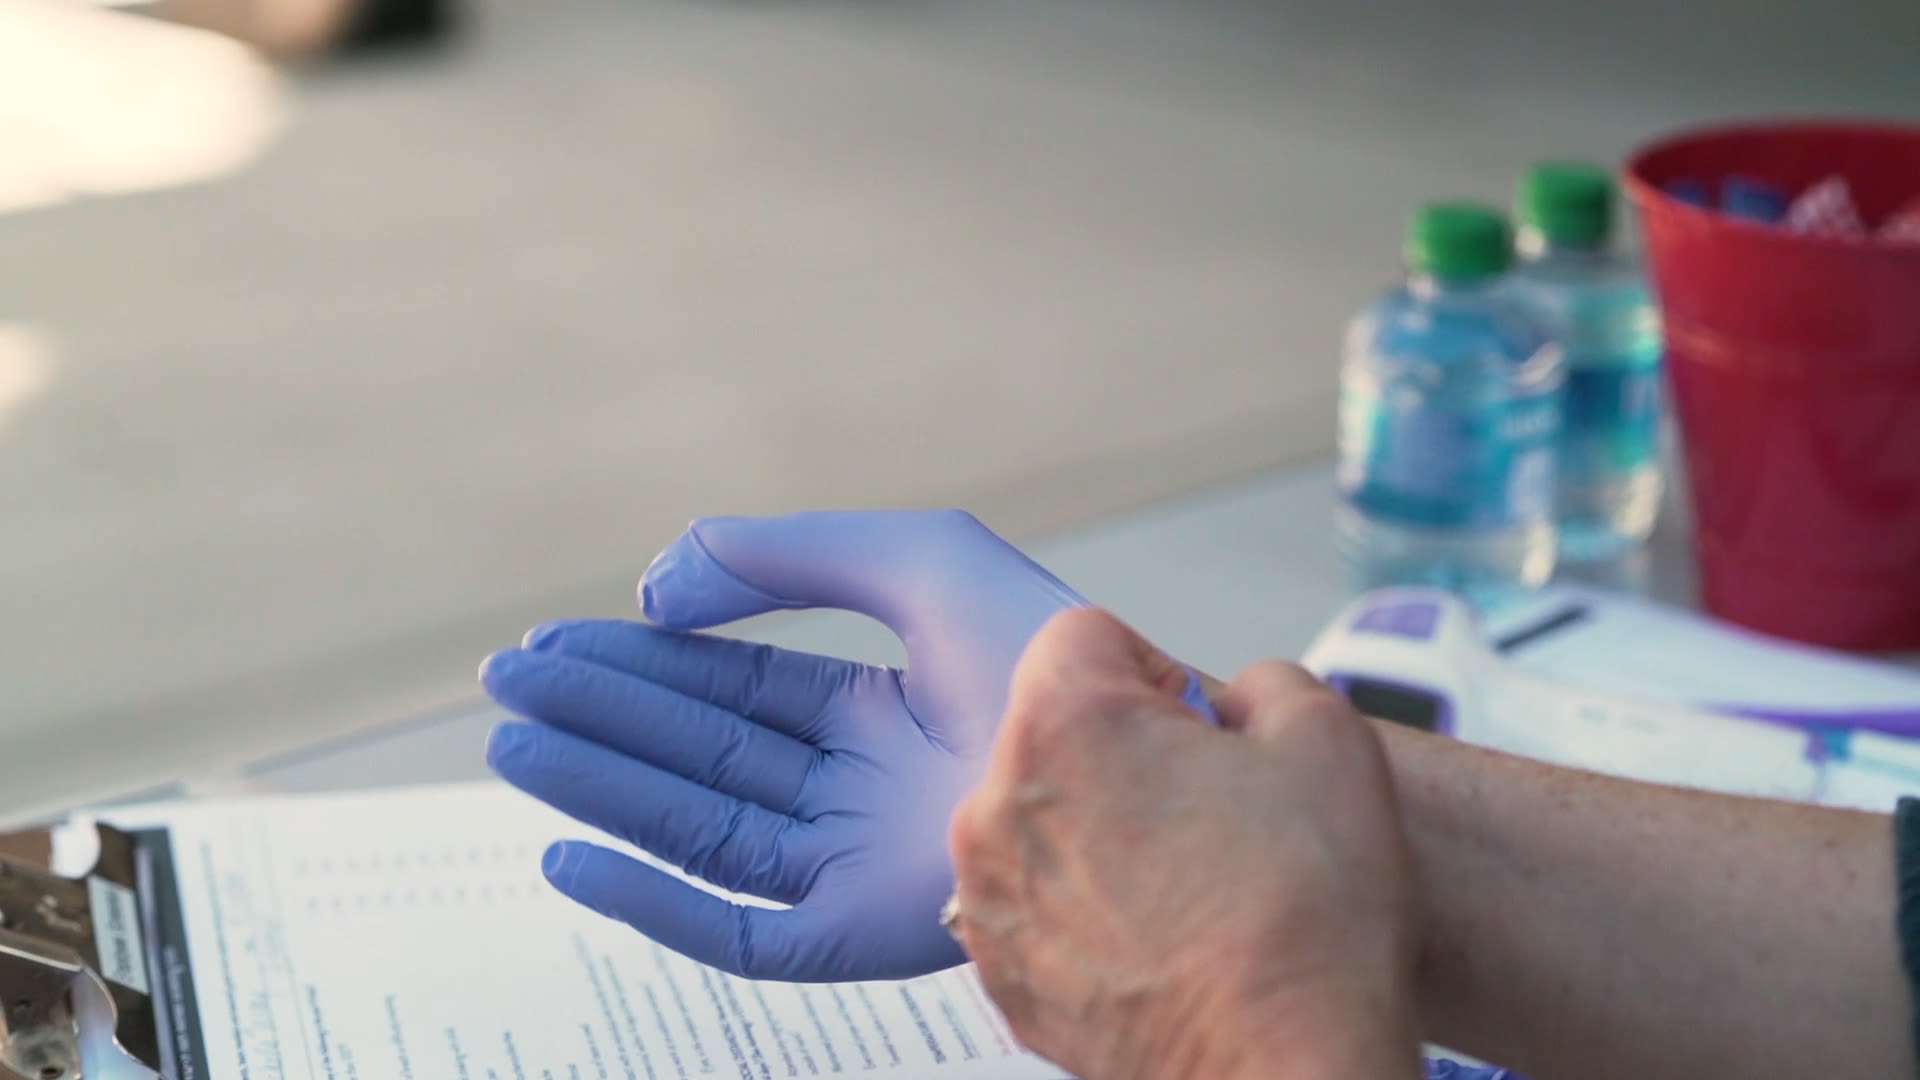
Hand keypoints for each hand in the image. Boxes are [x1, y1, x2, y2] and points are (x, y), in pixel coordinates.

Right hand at [480, 510, 1108, 982]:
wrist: (1138, 749)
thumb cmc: (1051, 650)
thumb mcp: (916, 561)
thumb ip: (788, 555)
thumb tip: (659, 582)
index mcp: (875, 711)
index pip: (733, 686)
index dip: (644, 662)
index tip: (558, 642)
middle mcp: (855, 788)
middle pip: (698, 753)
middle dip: (602, 717)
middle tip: (506, 685)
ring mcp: (854, 863)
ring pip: (696, 828)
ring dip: (600, 788)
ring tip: (513, 745)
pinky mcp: (854, 932)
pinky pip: (730, 927)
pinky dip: (646, 899)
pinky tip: (571, 854)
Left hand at [947, 608, 1423, 1079]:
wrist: (1283, 1069)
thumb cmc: (1303, 921)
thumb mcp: (1329, 737)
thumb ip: (1267, 683)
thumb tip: (1236, 705)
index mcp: (1065, 726)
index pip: (1083, 637)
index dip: (1157, 671)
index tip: (1198, 726)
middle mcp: (999, 806)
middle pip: (1053, 733)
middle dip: (1124, 752)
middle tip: (1208, 811)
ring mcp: (990, 900)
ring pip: (1041, 820)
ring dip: (1100, 832)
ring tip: (1190, 886)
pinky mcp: (1003, 976)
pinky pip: (1037, 905)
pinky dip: (1086, 910)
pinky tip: (1161, 940)